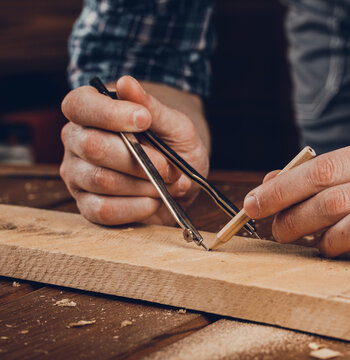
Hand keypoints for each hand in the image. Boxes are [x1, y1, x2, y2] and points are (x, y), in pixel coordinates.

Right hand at [60, 76, 208, 224]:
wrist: (182, 177)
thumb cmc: (174, 144)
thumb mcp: (174, 123)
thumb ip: (151, 106)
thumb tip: (126, 83)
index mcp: (91, 111)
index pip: (79, 105)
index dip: (110, 113)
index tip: (144, 120)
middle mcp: (76, 140)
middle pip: (92, 146)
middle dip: (139, 158)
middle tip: (169, 166)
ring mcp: (77, 174)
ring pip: (101, 180)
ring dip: (144, 184)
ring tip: (166, 183)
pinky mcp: (86, 205)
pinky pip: (103, 210)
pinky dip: (136, 208)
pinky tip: (153, 201)